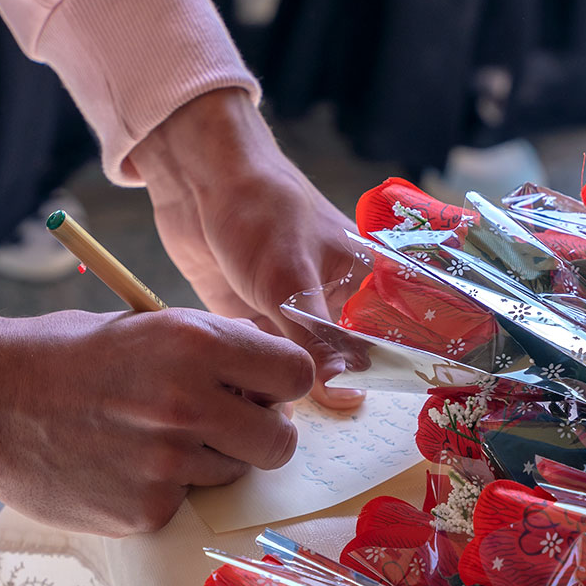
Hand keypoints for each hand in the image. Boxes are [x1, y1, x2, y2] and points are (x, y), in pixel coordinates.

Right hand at [0, 290, 313, 534]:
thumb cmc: (65, 356)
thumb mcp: (144, 327)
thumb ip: (211, 350)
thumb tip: (272, 377)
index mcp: (195, 343)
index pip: (296, 375)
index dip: (281, 384)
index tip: (263, 389)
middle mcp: (189, 403)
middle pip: (281, 441)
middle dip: (261, 434)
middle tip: (225, 425)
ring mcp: (167, 463)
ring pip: (234, 474)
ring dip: (209, 461)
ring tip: (152, 439)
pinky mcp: (146, 510)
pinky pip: (186, 503)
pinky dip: (166, 490)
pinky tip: (123, 465)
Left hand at [131, 88, 363, 409]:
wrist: (197, 179)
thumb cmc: (259, 209)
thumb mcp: (291, 278)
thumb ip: (317, 337)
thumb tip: (345, 393)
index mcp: (365, 284)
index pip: (389, 342)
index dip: (379, 377)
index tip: (358, 406)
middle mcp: (335, 304)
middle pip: (345, 364)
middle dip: (327, 389)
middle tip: (302, 404)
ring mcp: (294, 315)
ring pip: (301, 368)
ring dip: (285, 385)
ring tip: (268, 398)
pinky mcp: (255, 321)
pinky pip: (263, 361)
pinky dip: (255, 374)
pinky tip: (242, 384)